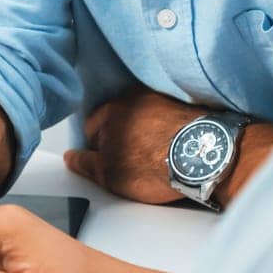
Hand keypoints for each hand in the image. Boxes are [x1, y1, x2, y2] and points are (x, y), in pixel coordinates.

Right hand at [62, 88, 203, 203]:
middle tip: (132, 163)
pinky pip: (168, 117)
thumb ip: (85, 164)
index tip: (107, 165)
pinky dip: (167, 130)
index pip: (90, 129)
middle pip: (117, 120)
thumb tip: (71, 157)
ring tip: (157, 156)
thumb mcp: (109, 175)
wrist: (201, 155)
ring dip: (146, 132)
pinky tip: (174, 147)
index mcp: (108, 111)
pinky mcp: (186, 104)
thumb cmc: (153, 164)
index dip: (96, 150)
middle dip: (121, 138)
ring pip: (144, 118)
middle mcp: (132, 97)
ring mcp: (161, 98)